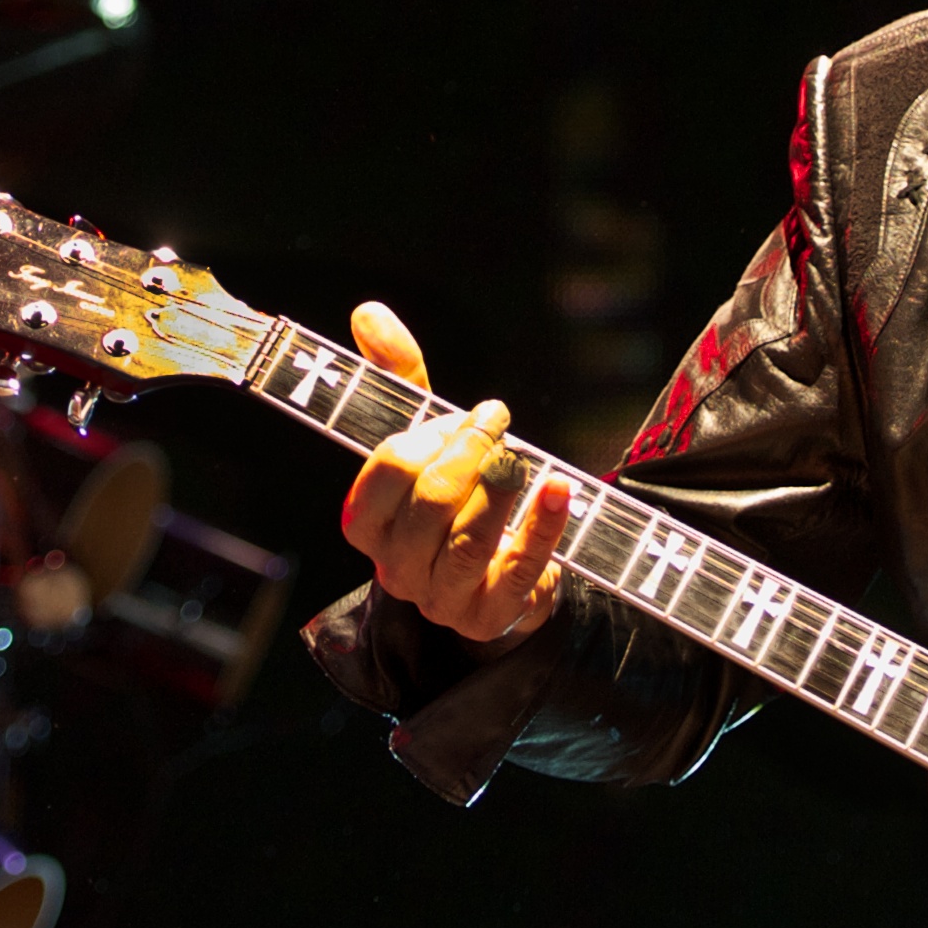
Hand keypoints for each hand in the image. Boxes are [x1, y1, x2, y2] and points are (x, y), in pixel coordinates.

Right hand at [337, 302, 570, 650]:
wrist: (491, 580)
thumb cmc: (451, 501)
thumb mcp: (426, 440)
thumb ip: (399, 380)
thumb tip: (369, 312)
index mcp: (367, 524)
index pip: (385, 474)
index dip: (429, 436)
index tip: (469, 414)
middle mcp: (396, 566)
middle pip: (429, 503)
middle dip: (471, 451)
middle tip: (498, 422)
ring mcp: (441, 597)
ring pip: (468, 541)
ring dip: (502, 488)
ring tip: (523, 457)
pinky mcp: (490, 615)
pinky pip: (518, 569)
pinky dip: (543, 526)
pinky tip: (561, 490)